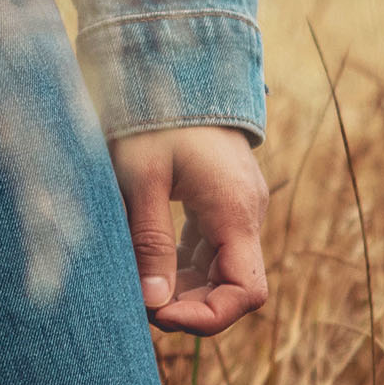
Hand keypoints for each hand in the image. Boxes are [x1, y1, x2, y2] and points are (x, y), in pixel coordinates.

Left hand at [111, 126, 269, 336]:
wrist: (176, 66)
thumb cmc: (155, 117)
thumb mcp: (142, 178)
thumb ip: (150, 241)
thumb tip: (153, 304)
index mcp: (234, 212)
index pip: (246, 292)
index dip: (208, 318)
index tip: (160, 316)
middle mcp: (245, 214)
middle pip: (233, 287)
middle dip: (190, 308)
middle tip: (139, 307)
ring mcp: (237, 208)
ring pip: (220, 270)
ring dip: (184, 289)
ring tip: (137, 289)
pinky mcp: (221, 202)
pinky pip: (209, 250)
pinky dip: (182, 267)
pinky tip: (148, 268)